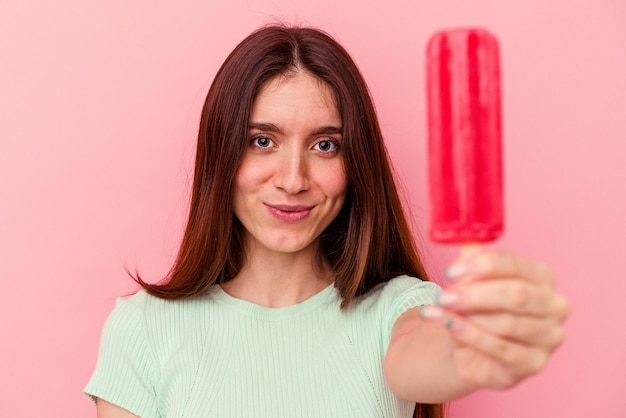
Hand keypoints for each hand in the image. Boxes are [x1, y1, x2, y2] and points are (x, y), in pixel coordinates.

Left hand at [420, 249, 569, 389]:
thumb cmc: (477, 308)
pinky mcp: (533, 364)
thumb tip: (461, 236)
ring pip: (507, 324)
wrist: (471, 347)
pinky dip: (469, 335)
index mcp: (542, 277)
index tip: (451, 271)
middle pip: (516, 295)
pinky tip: (448, 325)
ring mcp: (549, 338)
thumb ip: (470, 260)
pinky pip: (499, 349)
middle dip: (475, 294)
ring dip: (468, 317)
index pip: (516, 265)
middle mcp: (554, 306)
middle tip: (444, 295)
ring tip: (440, 310)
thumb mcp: (471, 281)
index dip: (482, 266)